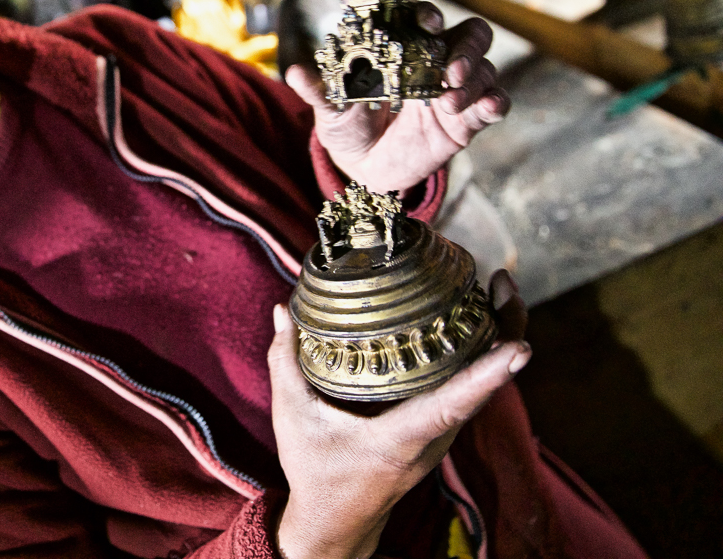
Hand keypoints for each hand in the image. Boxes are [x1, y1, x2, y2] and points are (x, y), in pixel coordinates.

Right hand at [269, 271, 528, 558]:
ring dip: (498, 336)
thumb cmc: (316, 472)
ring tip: (496, 287)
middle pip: (485, 384)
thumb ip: (286, 362)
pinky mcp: (438, 430)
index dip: (488, 376)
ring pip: (484, 383)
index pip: (454, 405)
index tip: (520, 348)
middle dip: (505, 331)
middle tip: (503, 281)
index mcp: (400, 439)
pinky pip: (470, 385)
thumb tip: (284, 311)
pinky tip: (472, 316)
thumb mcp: (293, 417)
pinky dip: (480, 350)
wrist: (336, 522)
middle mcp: (432, 438)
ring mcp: (441, 436)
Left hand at [284, 3, 508, 194]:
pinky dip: (496, 102)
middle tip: (449, 70)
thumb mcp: (330, 109)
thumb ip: (319, 91)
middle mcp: (435, 62)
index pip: (426, 19)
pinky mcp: (466, 120)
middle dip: (465, 47)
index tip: (425, 22)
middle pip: (469, 36)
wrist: (363, 166)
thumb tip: (292, 73)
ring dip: (474, 79)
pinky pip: (494, 104)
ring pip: (483, 68)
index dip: (429, 14)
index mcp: (404, 49)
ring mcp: (454, 90)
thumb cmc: (348, 124)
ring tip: (449, 101)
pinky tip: (488, 107)